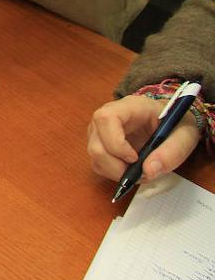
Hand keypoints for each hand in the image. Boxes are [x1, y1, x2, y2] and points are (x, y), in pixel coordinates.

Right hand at [86, 95, 201, 182]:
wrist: (171, 122)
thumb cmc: (176, 124)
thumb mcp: (185, 136)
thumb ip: (171, 152)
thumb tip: (148, 171)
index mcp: (129, 107)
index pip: (106, 119)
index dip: (115, 142)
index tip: (135, 158)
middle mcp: (107, 116)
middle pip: (96, 144)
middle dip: (115, 166)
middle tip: (140, 173)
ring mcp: (100, 130)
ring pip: (94, 155)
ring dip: (115, 171)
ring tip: (139, 172)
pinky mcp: (100, 143)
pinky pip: (97, 163)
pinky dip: (113, 173)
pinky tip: (130, 169)